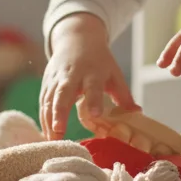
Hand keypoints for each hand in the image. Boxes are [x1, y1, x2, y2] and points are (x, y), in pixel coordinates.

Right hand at [41, 13, 138, 139]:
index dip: (94, 100)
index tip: (96, 115)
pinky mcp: (46, 84)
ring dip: (48, 121)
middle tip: (59, 132)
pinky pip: (43, 103)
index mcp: (92, 72)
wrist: (76, 39)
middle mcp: (71, 75)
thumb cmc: (98, 60)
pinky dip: (43, 119)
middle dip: (59, 113)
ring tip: (52, 141)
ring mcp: (56, 79)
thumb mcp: (114, 73)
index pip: (93, 87)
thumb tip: (137, 112)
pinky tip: (46, 135)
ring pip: (49, 101)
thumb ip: (123, 94)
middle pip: (63, 94)